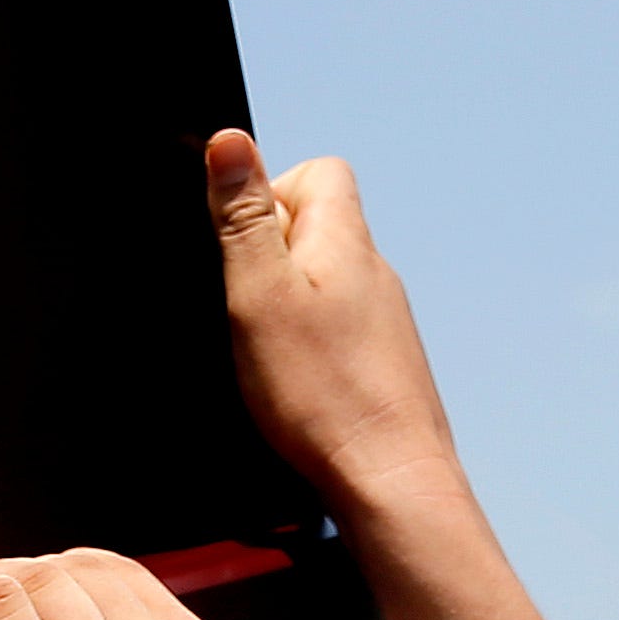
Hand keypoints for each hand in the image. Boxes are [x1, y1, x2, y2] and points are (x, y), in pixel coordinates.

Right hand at [207, 132, 461, 523]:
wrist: (388, 478)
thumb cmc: (325, 395)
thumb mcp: (259, 292)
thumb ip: (243, 217)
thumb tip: (230, 141)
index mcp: (346, 240)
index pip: (320, 171)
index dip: (272, 193)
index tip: (244, 245)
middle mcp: (375, 272)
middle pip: (319, 228)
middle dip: (273, 257)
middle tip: (252, 308)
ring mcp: (386, 320)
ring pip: (327, 284)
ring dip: (291, 306)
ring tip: (274, 354)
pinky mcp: (385, 363)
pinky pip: (340, 331)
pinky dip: (312, 346)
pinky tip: (299, 386)